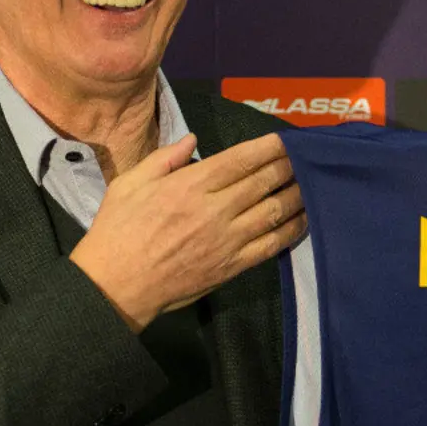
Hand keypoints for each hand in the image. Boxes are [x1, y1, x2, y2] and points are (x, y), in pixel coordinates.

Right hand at [69, 132, 305, 330]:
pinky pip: (270, 245)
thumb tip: (193, 140)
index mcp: (191, 184)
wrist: (114, 286)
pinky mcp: (231, 266)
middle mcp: (215, 209)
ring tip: (312, 183)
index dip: (268, 147)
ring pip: (273, 211)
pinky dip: (291, 230)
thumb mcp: (129, 183)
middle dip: (287, 166)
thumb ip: (164, 158)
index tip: (286, 139)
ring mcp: (227, 240)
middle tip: (305, 156)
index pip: (241, 159)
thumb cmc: (117, 231)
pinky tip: (303, 220)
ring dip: (297, 194)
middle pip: (263, 181)